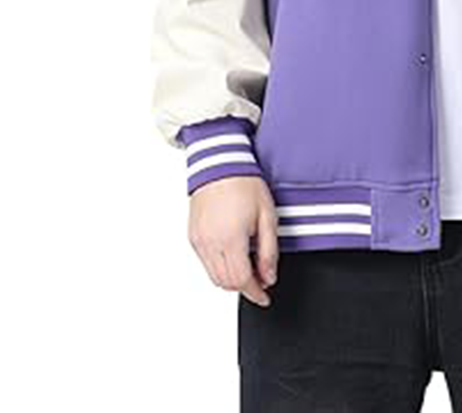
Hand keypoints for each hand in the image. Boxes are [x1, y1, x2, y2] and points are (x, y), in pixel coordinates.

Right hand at [187, 176, 278, 306]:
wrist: (220, 164)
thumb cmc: (244, 184)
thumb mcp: (267, 216)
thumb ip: (269, 250)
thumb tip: (269, 276)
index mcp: (230, 239)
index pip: (242, 280)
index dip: (255, 293)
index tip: (264, 297)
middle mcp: (210, 243)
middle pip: (226, 283)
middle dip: (245, 287)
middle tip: (261, 280)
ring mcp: (198, 241)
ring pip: (213, 276)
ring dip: (231, 279)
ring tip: (249, 268)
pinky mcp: (192, 236)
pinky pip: (205, 262)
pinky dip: (219, 267)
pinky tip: (234, 256)